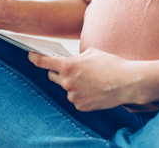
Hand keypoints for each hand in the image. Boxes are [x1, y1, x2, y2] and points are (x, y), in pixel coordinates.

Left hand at [29, 48, 144, 111]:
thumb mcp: (91, 53)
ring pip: (65, 88)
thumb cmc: (111, 64)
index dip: (35, 58)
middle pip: (52, 76)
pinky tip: (93, 89)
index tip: (31, 56)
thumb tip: (70, 61)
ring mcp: (73, 96)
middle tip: (70, 69)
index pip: (43, 62)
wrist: (127, 83)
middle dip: (58, 71)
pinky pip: (75, 98)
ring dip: (72, 83)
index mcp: (68, 66)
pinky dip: (81, 94)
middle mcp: (67, 82)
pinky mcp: (81, 106)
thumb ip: (76, 57)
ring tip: (90, 80)